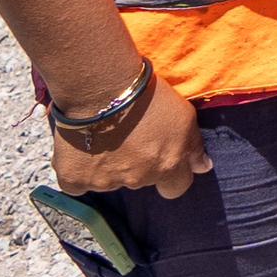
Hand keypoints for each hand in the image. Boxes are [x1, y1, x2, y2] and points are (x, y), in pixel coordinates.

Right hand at [50, 75, 206, 200]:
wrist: (102, 89)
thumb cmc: (148, 97)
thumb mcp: (184, 116)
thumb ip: (194, 146)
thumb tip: (203, 168)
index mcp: (166, 167)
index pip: (176, 188)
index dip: (171, 176)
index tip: (163, 159)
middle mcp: (137, 179)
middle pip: (141, 181)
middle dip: (139, 165)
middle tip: (131, 137)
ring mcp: (104, 182)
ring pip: (110, 181)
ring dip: (110, 166)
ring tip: (106, 138)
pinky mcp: (74, 179)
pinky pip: (78, 184)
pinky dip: (81, 171)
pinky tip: (83, 150)